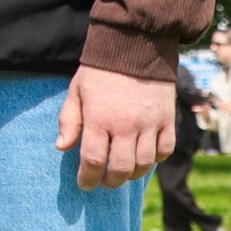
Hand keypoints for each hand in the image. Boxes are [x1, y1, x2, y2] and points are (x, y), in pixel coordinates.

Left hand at [56, 65, 175, 189]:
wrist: (135, 46)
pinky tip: (145, 159)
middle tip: (103, 182)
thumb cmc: (100, 70)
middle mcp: (126, 125)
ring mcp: (149, 124)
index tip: (84, 184)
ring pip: (144, 164)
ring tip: (122, 174)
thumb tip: (62, 147)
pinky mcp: (167, 119)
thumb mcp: (77, 91)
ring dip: (131, 175)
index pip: (92, 160)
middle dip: (109, 182)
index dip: (87, 177)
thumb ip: (70, 120)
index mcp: (99, 118)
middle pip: (120, 168)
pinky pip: (165, 150)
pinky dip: (156, 160)